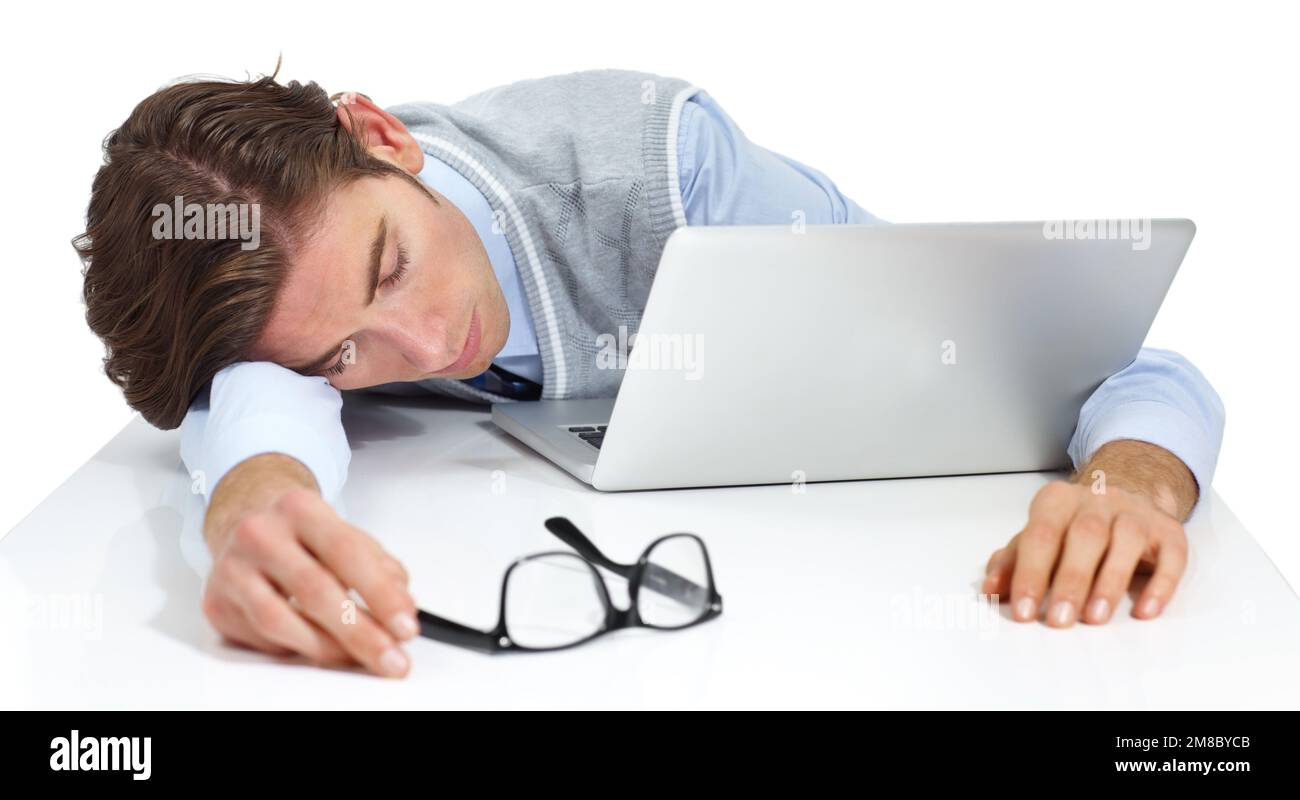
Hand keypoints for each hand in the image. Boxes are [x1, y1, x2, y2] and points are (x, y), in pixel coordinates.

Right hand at [202, 487, 418, 676]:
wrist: (243, 521)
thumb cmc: (303, 534)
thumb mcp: (345, 535)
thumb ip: (380, 568)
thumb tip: (402, 610)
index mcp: (300, 508)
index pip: (346, 552)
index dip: (380, 594)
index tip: (406, 626)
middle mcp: (259, 533)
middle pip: (314, 590)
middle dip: (360, 632)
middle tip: (391, 659)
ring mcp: (232, 568)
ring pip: (280, 621)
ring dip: (328, 648)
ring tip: (359, 658)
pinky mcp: (216, 603)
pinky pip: (263, 638)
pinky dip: (298, 649)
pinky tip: (322, 649)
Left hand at [982, 479, 1188, 625]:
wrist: (1131, 492)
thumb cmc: (1074, 525)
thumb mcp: (1039, 537)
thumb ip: (1013, 561)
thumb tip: (990, 588)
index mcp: (1058, 500)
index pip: (1041, 535)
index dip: (1030, 574)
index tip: (1024, 610)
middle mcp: (1099, 500)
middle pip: (1085, 536)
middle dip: (1071, 581)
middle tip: (1060, 621)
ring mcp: (1137, 513)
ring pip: (1126, 541)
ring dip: (1110, 582)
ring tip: (1095, 617)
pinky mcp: (1169, 532)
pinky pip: (1171, 556)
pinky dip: (1160, 585)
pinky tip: (1145, 611)